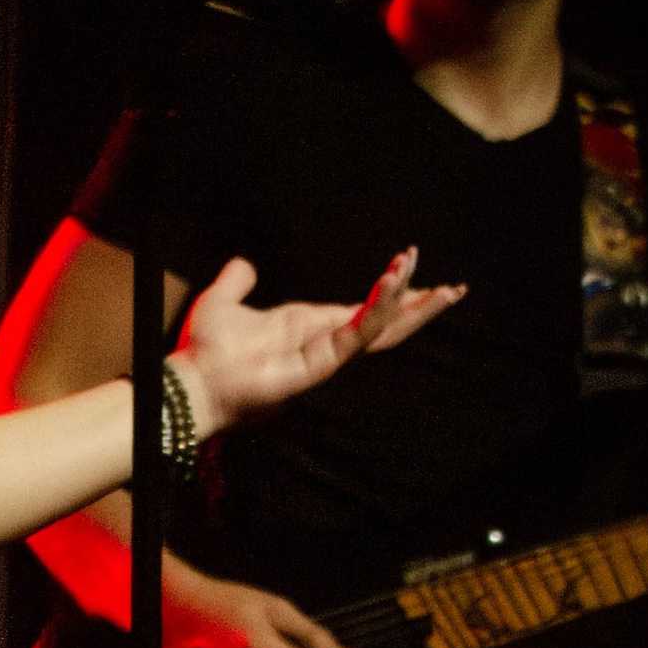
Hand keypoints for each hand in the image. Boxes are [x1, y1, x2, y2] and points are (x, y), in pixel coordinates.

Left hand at [174, 247, 463, 440]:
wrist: (192, 382)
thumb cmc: (206, 352)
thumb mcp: (223, 302)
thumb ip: (238, 283)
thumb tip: (244, 265)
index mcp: (309, 326)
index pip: (364, 310)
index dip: (393, 292)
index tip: (415, 269)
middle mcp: (323, 341)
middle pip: (385, 323)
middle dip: (420, 306)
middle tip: (455, 288)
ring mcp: (325, 354)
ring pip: (381, 329)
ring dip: (408, 303)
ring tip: (436, 284)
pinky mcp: (321, 362)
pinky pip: (357, 333)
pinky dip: (377, 309)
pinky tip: (391, 285)